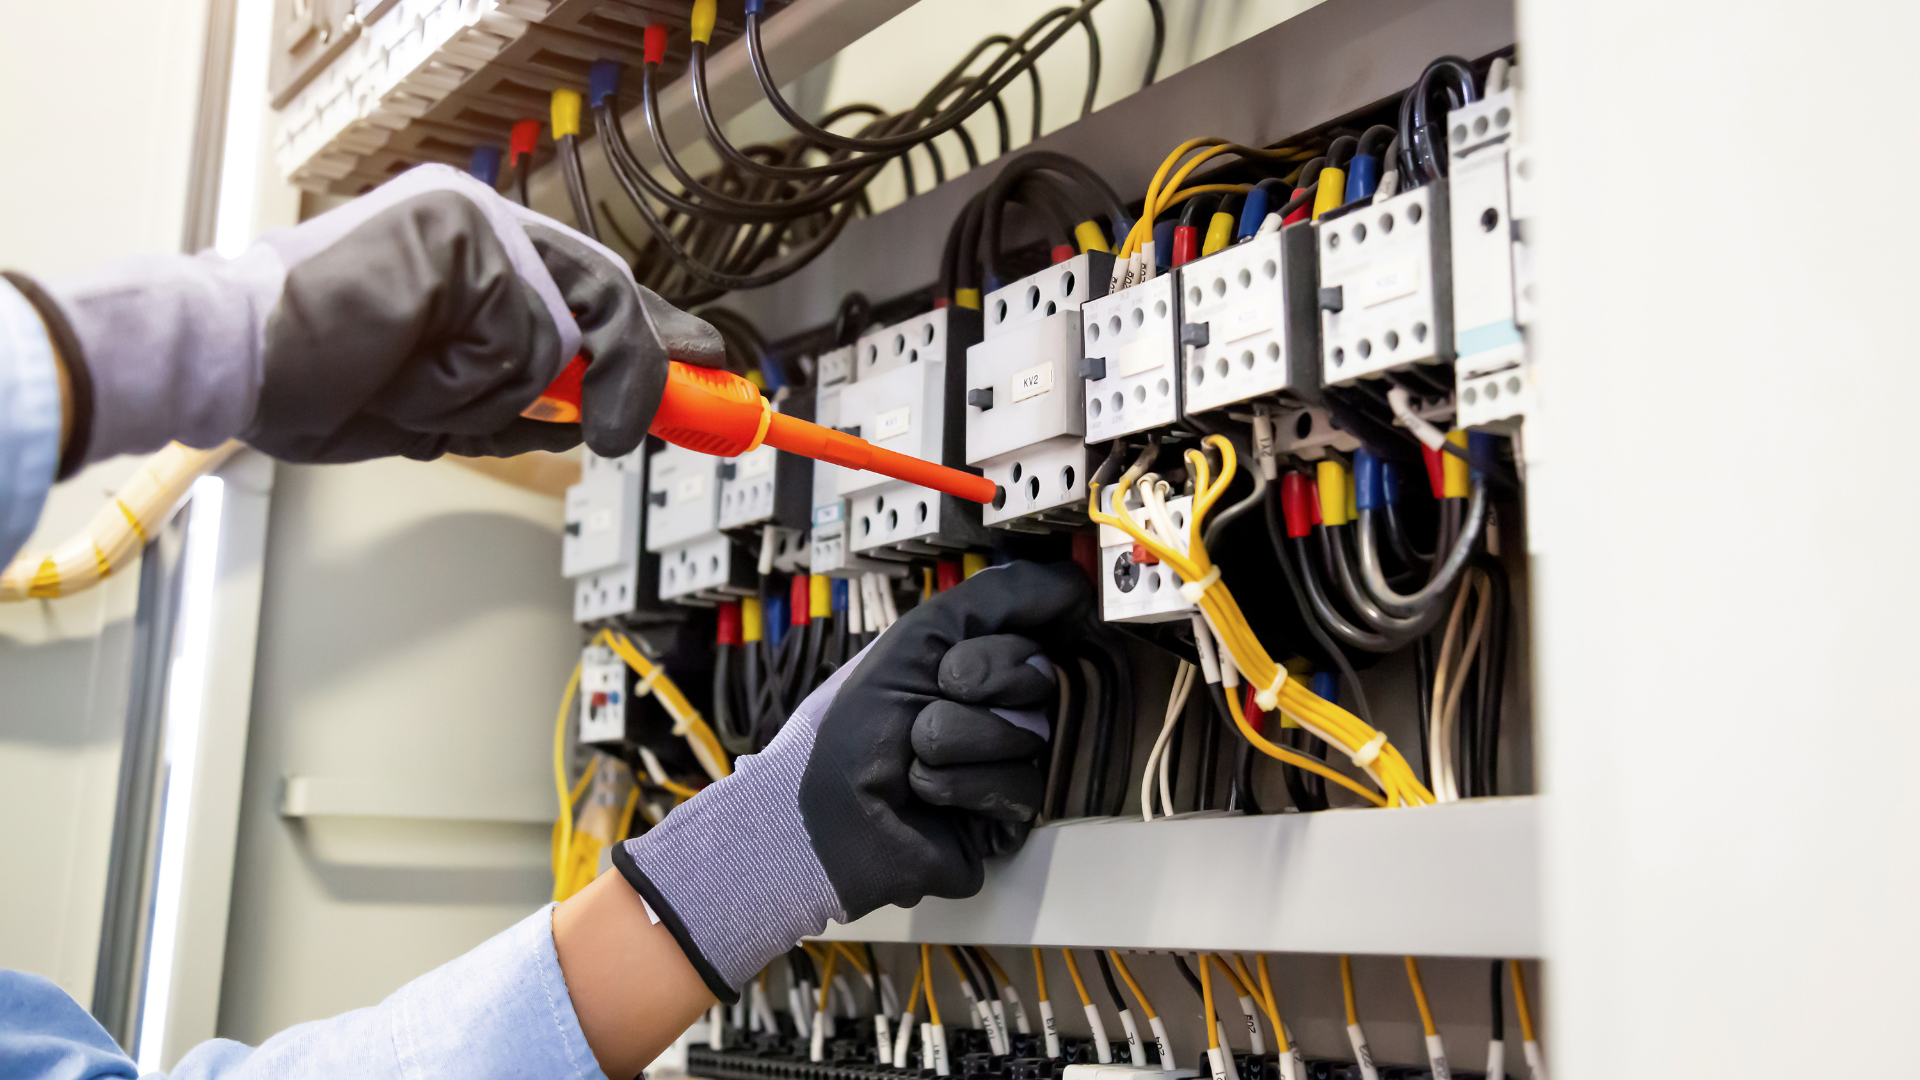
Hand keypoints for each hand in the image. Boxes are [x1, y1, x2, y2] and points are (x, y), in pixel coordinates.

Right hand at [13, 163, 722, 465]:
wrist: (233, 361)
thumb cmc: (318, 381)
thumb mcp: (449, 402)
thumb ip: (525, 397)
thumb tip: (598, 415)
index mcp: (473, 255)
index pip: (591, 287)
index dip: (653, 332)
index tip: (703, 366)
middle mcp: (481, 225)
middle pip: (606, 297)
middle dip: (639, 371)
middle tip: (641, 427)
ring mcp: (475, 224)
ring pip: (559, 337)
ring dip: (500, 397)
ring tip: (416, 389)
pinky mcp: (465, 238)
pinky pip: (520, 343)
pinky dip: (473, 381)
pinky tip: (407, 369)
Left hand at [611, 561, 1095, 999]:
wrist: (826, 813)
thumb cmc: (857, 721)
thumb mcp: (921, 635)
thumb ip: (999, 596)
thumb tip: (1075, 582)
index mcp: (985, 656)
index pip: (1044, 627)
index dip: (1001, 641)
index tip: (962, 657)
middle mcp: (1006, 704)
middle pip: (1039, 676)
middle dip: (973, 682)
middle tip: (931, 698)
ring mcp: (1012, 759)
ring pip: (1031, 733)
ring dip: (956, 737)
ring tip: (916, 754)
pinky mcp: (1012, 815)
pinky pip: (1020, 787)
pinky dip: (960, 785)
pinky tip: (928, 793)